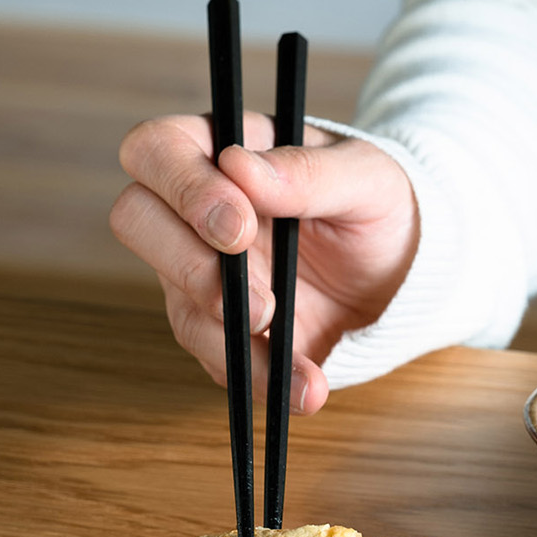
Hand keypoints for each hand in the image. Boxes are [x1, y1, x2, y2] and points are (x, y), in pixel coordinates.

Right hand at [112, 113, 417, 412]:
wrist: (401, 273)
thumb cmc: (379, 204)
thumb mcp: (367, 179)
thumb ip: (308, 173)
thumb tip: (240, 168)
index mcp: (222, 149)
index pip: (157, 149)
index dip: (182, 187)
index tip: (240, 227)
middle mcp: (195, 211)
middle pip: (136, 221)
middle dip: (192, 268)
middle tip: (261, 304)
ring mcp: (201, 273)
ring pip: (178, 307)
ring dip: (234, 342)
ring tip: (301, 367)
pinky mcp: (222, 329)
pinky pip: (219, 359)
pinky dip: (263, 379)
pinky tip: (306, 387)